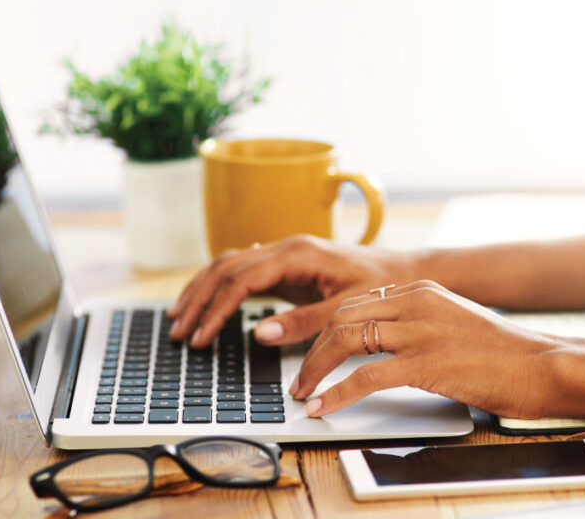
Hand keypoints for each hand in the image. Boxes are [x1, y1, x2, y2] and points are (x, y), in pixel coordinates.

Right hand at [167, 235, 418, 347]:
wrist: (405, 272)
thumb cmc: (382, 286)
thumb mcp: (347, 309)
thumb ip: (305, 322)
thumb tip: (260, 333)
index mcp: (298, 253)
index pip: (241, 279)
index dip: (216, 309)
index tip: (201, 337)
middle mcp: (286, 247)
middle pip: (225, 267)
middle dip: (198, 299)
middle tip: (179, 331)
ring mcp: (284, 254)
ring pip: (229, 265)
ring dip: (202, 290)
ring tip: (180, 319)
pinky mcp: (287, 266)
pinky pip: (243, 271)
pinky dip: (219, 287)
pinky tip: (206, 302)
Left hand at [290, 280, 557, 418]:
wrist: (543, 365)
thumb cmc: (504, 353)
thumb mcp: (454, 322)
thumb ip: (419, 324)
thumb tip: (381, 346)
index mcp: (421, 291)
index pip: (355, 303)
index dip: (324, 329)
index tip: (311, 351)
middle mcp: (416, 303)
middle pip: (343, 317)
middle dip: (312, 349)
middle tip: (299, 377)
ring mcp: (421, 331)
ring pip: (346, 340)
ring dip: (315, 370)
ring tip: (303, 393)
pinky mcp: (427, 363)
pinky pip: (366, 376)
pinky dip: (337, 394)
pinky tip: (324, 407)